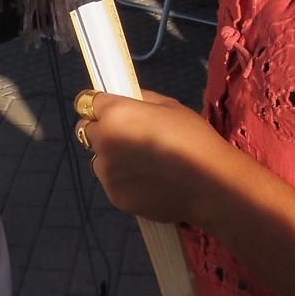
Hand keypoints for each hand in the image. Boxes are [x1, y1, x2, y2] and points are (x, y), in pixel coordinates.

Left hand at [79, 90, 242, 226]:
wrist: (208, 184)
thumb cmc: (192, 137)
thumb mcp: (169, 105)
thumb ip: (140, 100)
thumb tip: (126, 99)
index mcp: (114, 114)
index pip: (86, 101)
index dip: (98, 104)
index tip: (109, 108)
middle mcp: (103, 142)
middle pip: (86, 131)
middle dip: (102, 130)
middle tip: (128, 135)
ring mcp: (107, 173)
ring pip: (99, 159)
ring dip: (112, 157)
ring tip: (142, 163)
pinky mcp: (115, 196)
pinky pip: (112, 182)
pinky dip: (124, 180)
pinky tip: (148, 181)